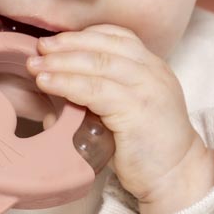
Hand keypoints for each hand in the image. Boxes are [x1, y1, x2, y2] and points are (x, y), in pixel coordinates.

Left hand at [26, 25, 211, 205]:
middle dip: (66, 44)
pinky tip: (47, 84)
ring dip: (61, 63)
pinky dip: (67, 83)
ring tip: (35, 66)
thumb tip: (52, 100)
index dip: (83, 35)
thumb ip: (98, 99)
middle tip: (38, 49)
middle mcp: (153, 71)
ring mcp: (147, 89)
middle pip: (104, 45)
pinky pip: (95, 90)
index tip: (55, 42)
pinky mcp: (137, 110)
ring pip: (97, 64)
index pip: (117, 36)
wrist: (177, 177)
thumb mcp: (126, 113)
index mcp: (153, 67)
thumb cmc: (147, 150)